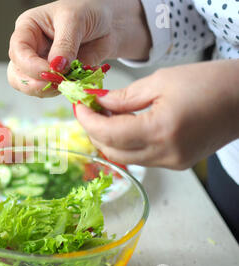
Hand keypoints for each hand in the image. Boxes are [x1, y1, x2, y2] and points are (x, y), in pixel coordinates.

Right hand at [7, 0, 150, 96]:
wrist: (109, 25)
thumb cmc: (88, 12)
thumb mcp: (75, 20)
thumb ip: (65, 44)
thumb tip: (56, 66)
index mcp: (28, 28)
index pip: (18, 51)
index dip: (30, 65)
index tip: (48, 71)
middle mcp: (30, 49)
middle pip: (17, 74)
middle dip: (34, 83)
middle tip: (56, 83)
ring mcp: (40, 66)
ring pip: (29, 87)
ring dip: (47, 90)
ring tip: (68, 81)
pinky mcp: (53, 78)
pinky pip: (50, 92)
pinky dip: (61, 91)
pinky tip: (74, 82)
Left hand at [75, 60, 238, 169]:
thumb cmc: (209, 82)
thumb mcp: (161, 81)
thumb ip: (124, 97)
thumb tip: (97, 103)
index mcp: (160, 130)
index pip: (107, 134)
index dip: (87, 120)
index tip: (78, 105)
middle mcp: (165, 154)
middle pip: (111, 151)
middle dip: (93, 130)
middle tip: (88, 108)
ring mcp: (172, 163)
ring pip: (124, 158)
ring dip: (108, 138)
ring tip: (105, 114)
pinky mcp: (178, 164)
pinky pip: (140, 157)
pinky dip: (126, 143)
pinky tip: (125, 124)